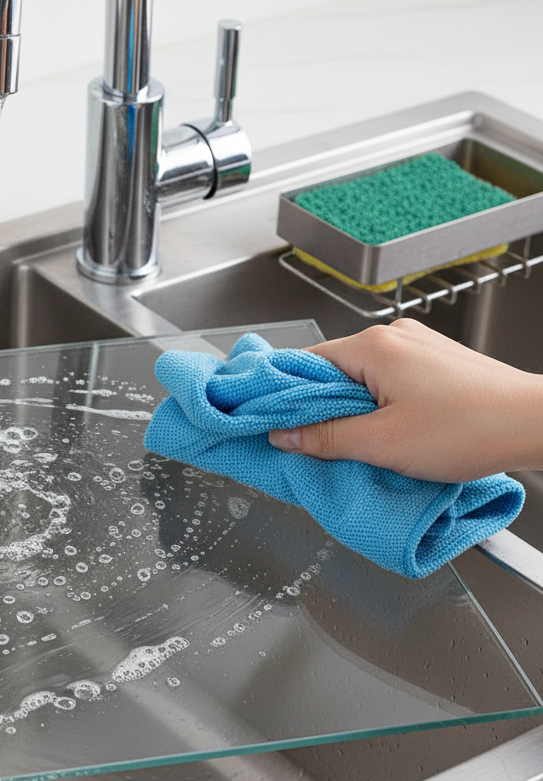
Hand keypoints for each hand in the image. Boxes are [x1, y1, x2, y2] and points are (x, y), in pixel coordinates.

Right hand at [267, 319, 542, 481]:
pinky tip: (383, 433)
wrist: (535, 424)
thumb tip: (282, 436)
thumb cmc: (470, 428)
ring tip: (354, 444)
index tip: (265, 421)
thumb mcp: (381, 443)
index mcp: (373, 346)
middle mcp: (393, 337)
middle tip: (309, 444)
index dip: (281, 396)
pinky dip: (375, 406)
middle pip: (330, 371)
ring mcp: (416, 347)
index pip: (302, 365)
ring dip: (348, 411)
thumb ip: (324, 439)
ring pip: (359, 379)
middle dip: (317, 408)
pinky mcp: (434, 363)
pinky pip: (385, 381)